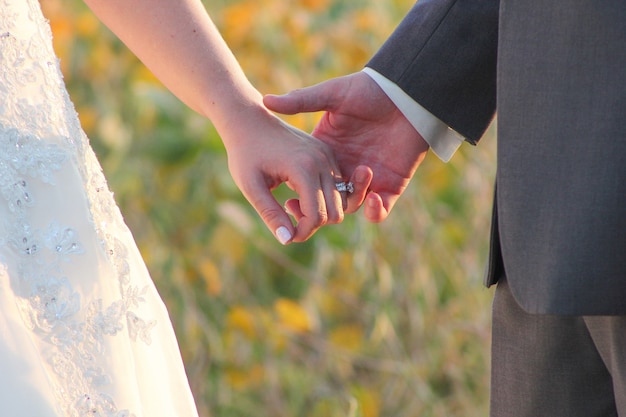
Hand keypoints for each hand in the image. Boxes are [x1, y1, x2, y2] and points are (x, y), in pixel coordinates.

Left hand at [221, 106, 371, 243]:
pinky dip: (323, 199)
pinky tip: (298, 192)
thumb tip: (287, 240)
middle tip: (287, 211)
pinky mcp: (328, 154)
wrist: (249, 120)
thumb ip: (270, 214)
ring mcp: (328, 156)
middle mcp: (323, 161)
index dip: (302, 232)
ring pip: (339, 202)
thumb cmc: (245, 153)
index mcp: (305, 168)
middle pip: (334, 212)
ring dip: (319, 212)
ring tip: (292, 202)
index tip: (283, 231)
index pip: (318, 216)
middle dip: (312, 223)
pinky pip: (337, 189)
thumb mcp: (250, 186)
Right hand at [264, 71, 429, 222]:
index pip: (308, 180)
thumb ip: (302, 101)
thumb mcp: (331, 94)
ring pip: (352, 206)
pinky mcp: (391, 184)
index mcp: (328, 152)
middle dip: (318, 210)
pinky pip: (381, 209)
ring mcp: (368, 179)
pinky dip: (375, 212)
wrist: (406, 93)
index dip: (298, 194)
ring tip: (348, 191)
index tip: (290, 198)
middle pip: (327, 200)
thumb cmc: (368, 89)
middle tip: (311, 210)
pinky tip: (372, 198)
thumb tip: (266, 100)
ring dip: (348, 206)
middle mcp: (345, 169)